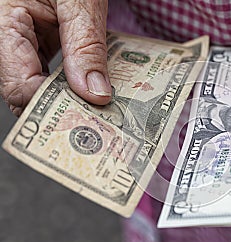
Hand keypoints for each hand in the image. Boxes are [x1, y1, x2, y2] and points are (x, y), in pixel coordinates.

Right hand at [0, 0, 110, 115]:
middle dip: (60, 107)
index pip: (17, 84)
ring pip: (38, 85)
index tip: (86, 116)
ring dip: (69, 97)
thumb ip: (85, 46)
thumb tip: (94, 92)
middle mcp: (7, 37)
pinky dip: (72, 82)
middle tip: (97, 118)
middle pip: (25, 90)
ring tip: (98, 106)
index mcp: (2, 22)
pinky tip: (93, 87)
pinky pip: (50, 72)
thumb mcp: (80, 1)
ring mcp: (23, 42)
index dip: (49, 106)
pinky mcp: (39, 43)